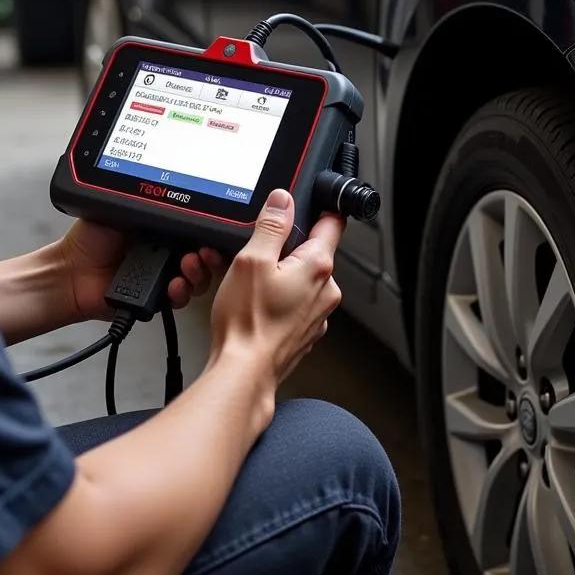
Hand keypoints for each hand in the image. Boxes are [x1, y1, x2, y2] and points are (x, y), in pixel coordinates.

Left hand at [59, 219, 223, 322]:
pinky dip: (181, 293)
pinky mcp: (157, 300)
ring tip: (189, 266)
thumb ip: (150, 204)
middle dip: (211, 255)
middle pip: (204, 256)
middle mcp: (168, 252)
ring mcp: (164, 277)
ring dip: (199, 274)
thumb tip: (175, 192)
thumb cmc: (90, 238)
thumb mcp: (124, 208)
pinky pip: (179, 300)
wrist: (70, 271)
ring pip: (197, 280)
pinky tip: (174, 286)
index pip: (198, 230)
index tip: (214, 231)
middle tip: (205, 251)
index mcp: (164, 228)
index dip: (210, 233)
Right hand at [208, 189, 343, 387]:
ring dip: (277, 274)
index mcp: (317, 266)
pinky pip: (292, 302)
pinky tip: (252, 305)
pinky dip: (275, 299)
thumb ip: (271, 226)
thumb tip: (283, 200)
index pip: (332, 223)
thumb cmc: (248, 323)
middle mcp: (325, 290)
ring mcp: (316, 314)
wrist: (243, 374)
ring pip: (299, 278)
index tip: (306, 204)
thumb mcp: (252, 260)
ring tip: (246, 284)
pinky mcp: (303, 332)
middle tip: (254, 253)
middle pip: (310, 251)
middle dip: (283, 248)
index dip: (317, 208)